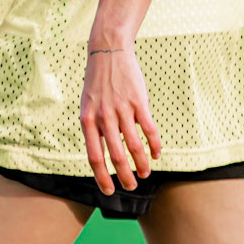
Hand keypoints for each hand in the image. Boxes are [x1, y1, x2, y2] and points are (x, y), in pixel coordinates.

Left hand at [80, 41, 161, 194]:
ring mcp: (122, 109)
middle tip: (131, 187)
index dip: (102, 178)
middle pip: (116, 156)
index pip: (94, 157)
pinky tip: (156, 155)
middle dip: (124, 177)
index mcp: (88, 121)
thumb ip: (96, 129)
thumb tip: (109, 154)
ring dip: (141, 164)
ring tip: (145, 174)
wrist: (108, 52)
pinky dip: (154, 146)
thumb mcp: (88, 106)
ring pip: (134, 146)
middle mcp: (104, 118)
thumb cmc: (98, 83)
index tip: (109, 191)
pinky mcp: (138, 102)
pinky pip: (148, 130)